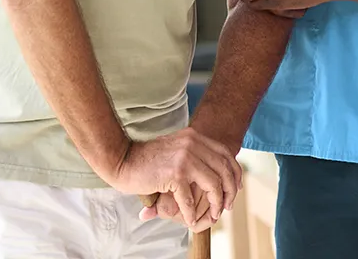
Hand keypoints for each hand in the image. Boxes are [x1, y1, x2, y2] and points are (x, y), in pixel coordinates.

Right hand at [107, 128, 241, 228]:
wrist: (121, 159)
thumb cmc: (146, 160)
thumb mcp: (176, 149)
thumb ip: (193, 155)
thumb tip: (213, 171)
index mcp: (195, 137)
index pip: (225, 154)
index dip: (235, 172)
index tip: (236, 188)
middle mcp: (193, 144)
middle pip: (224, 168)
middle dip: (229, 190)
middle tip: (227, 206)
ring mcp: (185, 158)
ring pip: (213, 184)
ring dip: (216, 203)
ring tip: (214, 215)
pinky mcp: (174, 174)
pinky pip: (190, 199)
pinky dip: (191, 213)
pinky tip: (190, 221)